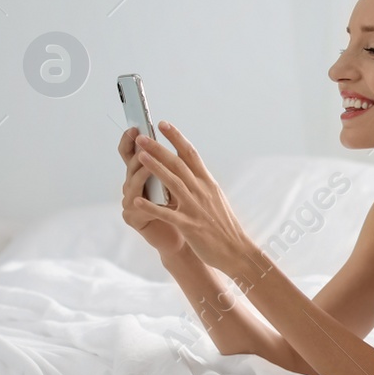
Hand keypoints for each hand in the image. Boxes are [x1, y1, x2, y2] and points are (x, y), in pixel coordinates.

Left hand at [128, 123, 256, 274]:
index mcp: (208, 183)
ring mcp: (196, 208)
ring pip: (173, 183)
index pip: (191, 154)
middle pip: (178, 164)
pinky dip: (152, 207)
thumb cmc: (225, 226)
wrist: (236, 251)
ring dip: (155, 168)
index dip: (176, 138)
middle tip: (142, 136)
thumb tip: (191, 168)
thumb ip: (201, 183)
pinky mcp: (190, 225)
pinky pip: (168, 214)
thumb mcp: (216, 198)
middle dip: (159, 148)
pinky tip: (136, 201)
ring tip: (139, 156)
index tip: (163, 124)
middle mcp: (202, 191)